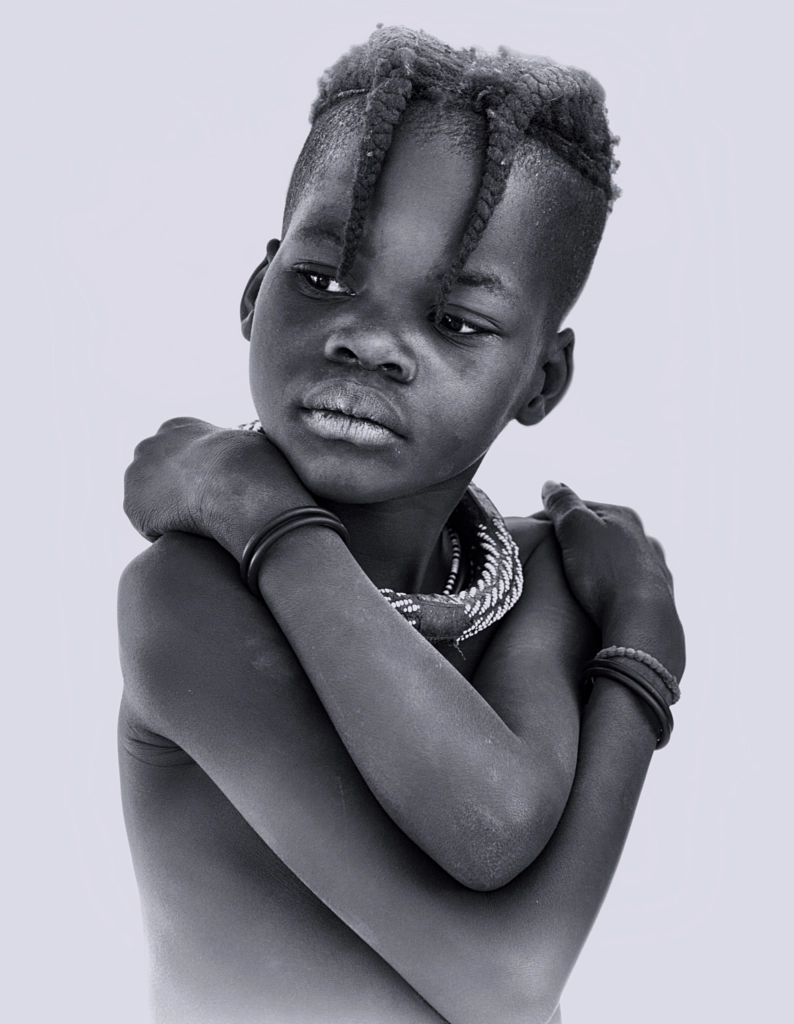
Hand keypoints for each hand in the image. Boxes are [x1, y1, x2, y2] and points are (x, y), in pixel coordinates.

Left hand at [124, 418, 313, 559]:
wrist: (238, 486)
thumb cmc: (255, 466)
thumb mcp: (249, 444)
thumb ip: (234, 450)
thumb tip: (250, 459)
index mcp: (177, 426)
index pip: (177, 455)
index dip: (195, 476)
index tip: (211, 493)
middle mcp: (149, 444)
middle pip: (156, 476)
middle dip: (173, 493)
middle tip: (200, 514)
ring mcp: (136, 474)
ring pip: (150, 502)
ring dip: (169, 515)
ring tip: (198, 529)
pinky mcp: (132, 505)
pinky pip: (150, 527)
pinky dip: (167, 533)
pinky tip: (189, 535)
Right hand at [541, 481, 684, 678]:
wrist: (640, 621)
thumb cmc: (604, 571)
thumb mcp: (575, 527)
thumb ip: (562, 503)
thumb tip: (551, 484)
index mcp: (622, 516)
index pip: (577, 509)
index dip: (548, 519)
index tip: (527, 534)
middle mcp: (643, 539)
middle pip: (598, 535)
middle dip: (574, 542)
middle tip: (545, 558)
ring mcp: (652, 570)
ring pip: (615, 560)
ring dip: (595, 566)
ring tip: (571, 581)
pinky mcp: (655, 601)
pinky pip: (626, 588)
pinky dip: (609, 588)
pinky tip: (598, 600)